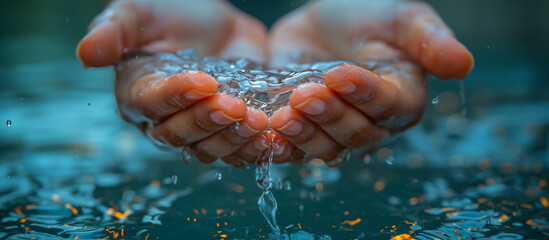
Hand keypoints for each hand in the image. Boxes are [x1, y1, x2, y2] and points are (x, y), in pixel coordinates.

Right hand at [77, 0, 270, 166]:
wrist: (210, 19)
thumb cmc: (167, 12)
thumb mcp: (138, 12)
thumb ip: (112, 30)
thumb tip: (87, 54)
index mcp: (138, 94)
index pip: (153, 104)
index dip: (177, 97)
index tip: (204, 81)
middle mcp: (166, 119)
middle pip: (182, 134)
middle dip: (209, 122)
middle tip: (236, 106)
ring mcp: (200, 128)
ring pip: (212, 148)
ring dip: (234, 139)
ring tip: (259, 123)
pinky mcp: (230, 129)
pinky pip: (240, 147)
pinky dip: (257, 145)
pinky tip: (275, 136)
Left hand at [268, 0, 473, 165]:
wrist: (323, 20)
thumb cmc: (368, 15)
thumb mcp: (402, 17)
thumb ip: (429, 40)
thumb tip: (463, 64)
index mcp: (402, 98)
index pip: (388, 106)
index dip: (363, 93)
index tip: (338, 72)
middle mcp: (372, 123)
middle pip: (355, 134)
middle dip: (330, 116)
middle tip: (305, 94)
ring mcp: (336, 131)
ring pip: (325, 147)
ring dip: (305, 135)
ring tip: (283, 116)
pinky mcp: (305, 131)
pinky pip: (295, 149)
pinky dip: (281, 146)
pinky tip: (267, 136)